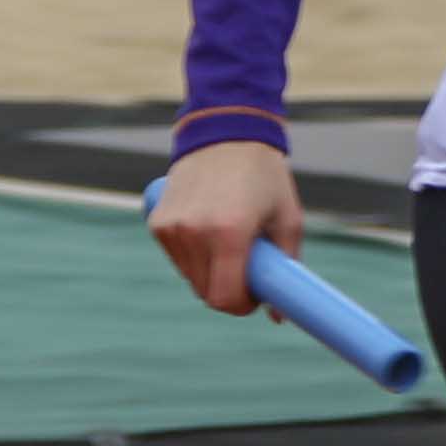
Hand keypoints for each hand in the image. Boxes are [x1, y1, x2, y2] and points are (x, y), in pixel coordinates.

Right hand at [148, 138, 303, 315]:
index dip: (242, 306)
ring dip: (210, 272)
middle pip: (206, 293)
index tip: (254, 295)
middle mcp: (195, 232)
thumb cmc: (264, 176)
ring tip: (228, 241)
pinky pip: (177, 258)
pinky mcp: (157, 221)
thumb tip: (279, 314)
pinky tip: (208, 229)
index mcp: (230, 232)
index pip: (225, 298)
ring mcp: (172, 227)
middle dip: (228, 290)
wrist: (226, 131)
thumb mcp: (288, 218)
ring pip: (190, 278)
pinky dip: (193, 255)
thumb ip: (286, 267)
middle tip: (245, 268)